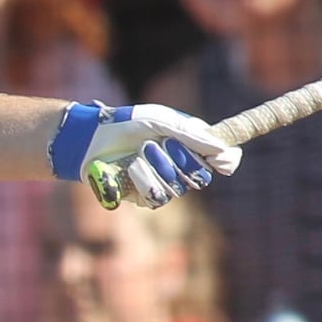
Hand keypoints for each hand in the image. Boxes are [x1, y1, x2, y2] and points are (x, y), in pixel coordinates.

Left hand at [48, 102, 240, 208]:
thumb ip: (195, 137)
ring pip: (177, 189)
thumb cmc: (128, 123)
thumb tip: (227, 153)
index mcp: (192, 146)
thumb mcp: (163, 122)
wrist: (94, 137)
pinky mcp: (144, 197)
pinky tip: (131, 167)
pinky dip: (143, 179)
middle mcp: (182, 167)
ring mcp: (164, 183)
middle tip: (163, 143)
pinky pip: (156, 198)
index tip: (219, 158)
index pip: (224, 161)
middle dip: (181, 159)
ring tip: (141, 151)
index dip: (225, 161)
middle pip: (202, 178)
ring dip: (158, 167)